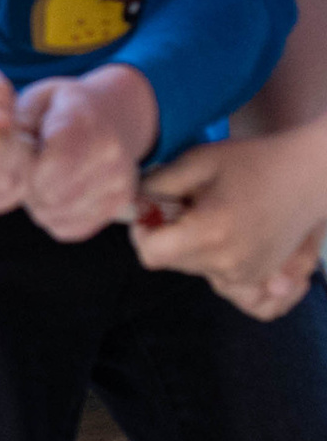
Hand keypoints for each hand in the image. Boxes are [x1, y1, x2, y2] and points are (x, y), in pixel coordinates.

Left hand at [17, 63, 156, 242]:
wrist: (110, 116)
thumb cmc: (58, 108)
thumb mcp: (32, 101)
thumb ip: (15, 127)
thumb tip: (2, 152)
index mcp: (83, 122)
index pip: (51, 165)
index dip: (25, 168)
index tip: (20, 157)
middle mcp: (110, 155)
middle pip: (50, 196)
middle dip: (27, 187)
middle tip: (28, 168)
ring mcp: (119, 183)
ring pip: (56, 217)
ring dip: (37, 203)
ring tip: (41, 177)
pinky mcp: (118, 206)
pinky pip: (69, 229)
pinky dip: (53, 216)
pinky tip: (55, 191)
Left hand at [136, 131, 326, 317]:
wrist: (308, 176)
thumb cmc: (251, 162)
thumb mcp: (196, 162)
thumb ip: (156, 185)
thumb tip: (132, 204)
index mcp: (210, 233)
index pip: (151, 254)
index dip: (142, 232)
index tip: (151, 210)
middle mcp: (229, 263)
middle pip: (170, 261)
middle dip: (165, 235)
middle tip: (184, 204)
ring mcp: (248, 275)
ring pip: (192, 268)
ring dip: (189, 245)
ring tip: (209, 214)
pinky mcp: (260, 277)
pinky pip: (218, 276)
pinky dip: (212, 256)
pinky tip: (223, 230)